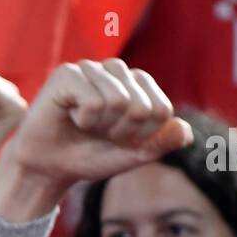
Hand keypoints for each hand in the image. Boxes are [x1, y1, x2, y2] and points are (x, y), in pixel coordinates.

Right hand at [0, 59, 190, 184]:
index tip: (120, 140)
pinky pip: (94, 101)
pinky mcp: (67, 73)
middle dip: (122, 132)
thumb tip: (187, 131)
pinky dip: (84, 120)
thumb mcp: (132, 155)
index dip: (142, 136)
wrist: (49, 167)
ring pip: (119, 100)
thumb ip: (161, 143)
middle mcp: (117, 71)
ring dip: (102, 126)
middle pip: (142, 105)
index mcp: (137, 85)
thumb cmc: (89, 156)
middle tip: (99, 134)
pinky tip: (71, 117)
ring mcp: (92, 68)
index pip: (162, 110)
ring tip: (85, 125)